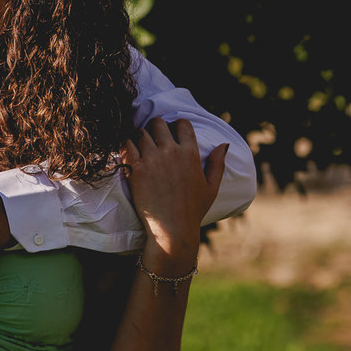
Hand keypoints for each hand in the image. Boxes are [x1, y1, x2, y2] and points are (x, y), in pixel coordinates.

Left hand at [121, 119, 226, 271]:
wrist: (172, 227)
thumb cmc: (193, 209)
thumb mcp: (212, 186)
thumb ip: (217, 163)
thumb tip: (224, 144)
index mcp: (190, 153)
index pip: (182, 124)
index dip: (176, 125)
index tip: (171, 133)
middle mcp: (171, 152)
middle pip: (157, 123)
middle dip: (155, 127)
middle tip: (153, 137)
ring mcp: (152, 158)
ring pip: (140, 132)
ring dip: (140, 137)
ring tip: (141, 147)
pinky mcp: (136, 167)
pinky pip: (126, 145)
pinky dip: (127, 146)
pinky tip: (130, 154)